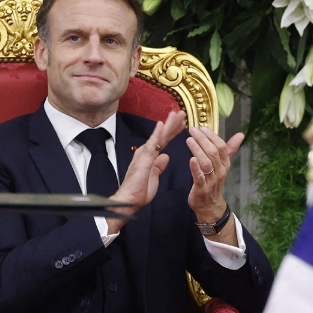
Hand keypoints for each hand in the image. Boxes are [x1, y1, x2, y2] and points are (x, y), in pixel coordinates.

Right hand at [106, 111, 185, 232]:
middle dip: (173, 124)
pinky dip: (156, 133)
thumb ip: (159, 165)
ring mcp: (144, 154)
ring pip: (158, 136)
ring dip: (168, 124)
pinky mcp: (143, 159)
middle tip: (182, 112)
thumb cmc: (140, 191)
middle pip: (162, 135)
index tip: (183, 124)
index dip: (173, 132)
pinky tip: (161, 124)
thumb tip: (165, 157)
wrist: (130, 200)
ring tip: (176, 114)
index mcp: (150, 156)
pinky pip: (151, 144)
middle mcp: (146, 152)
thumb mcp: (154, 176)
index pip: (164, 141)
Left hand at [186, 126, 244, 245]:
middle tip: (192, 130)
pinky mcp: (202, 189)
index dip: (212, 136)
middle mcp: (220, 171)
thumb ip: (230, 149)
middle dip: (203, 140)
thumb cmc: (214, 182)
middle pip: (213, 153)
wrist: (210, 205)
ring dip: (198, 150)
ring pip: (206, 163)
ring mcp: (212, 180)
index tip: (202, 127)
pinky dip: (195, 168)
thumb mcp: (222, 165)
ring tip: (189, 140)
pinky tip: (191, 159)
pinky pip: (199, 177)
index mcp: (225, 164)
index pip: (221, 147)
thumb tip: (241, 134)